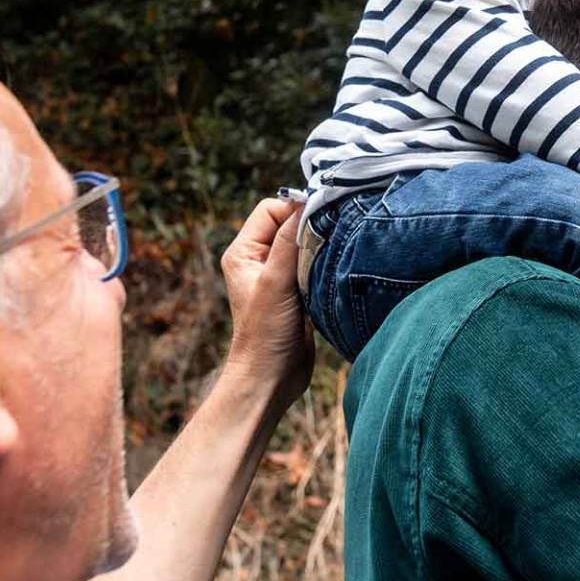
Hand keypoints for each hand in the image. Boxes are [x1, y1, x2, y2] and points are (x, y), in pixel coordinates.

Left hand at [221, 197, 314, 414]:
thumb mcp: (276, 281)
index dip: (296, 210)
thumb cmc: (265, 333)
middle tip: (330, 239)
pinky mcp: (297, 291)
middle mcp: (259, 259)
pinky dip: (326, 264)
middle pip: (290, 223)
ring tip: (333, 258)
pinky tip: (335, 271)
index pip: (272, 208)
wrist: (273, 377)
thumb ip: (289, 241)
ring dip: (321, 247)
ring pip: (305, 243)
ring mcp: (278, 275)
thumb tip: (308, 202)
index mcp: (243, 251)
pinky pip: (314, 263)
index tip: (320, 221)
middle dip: (311, 227)